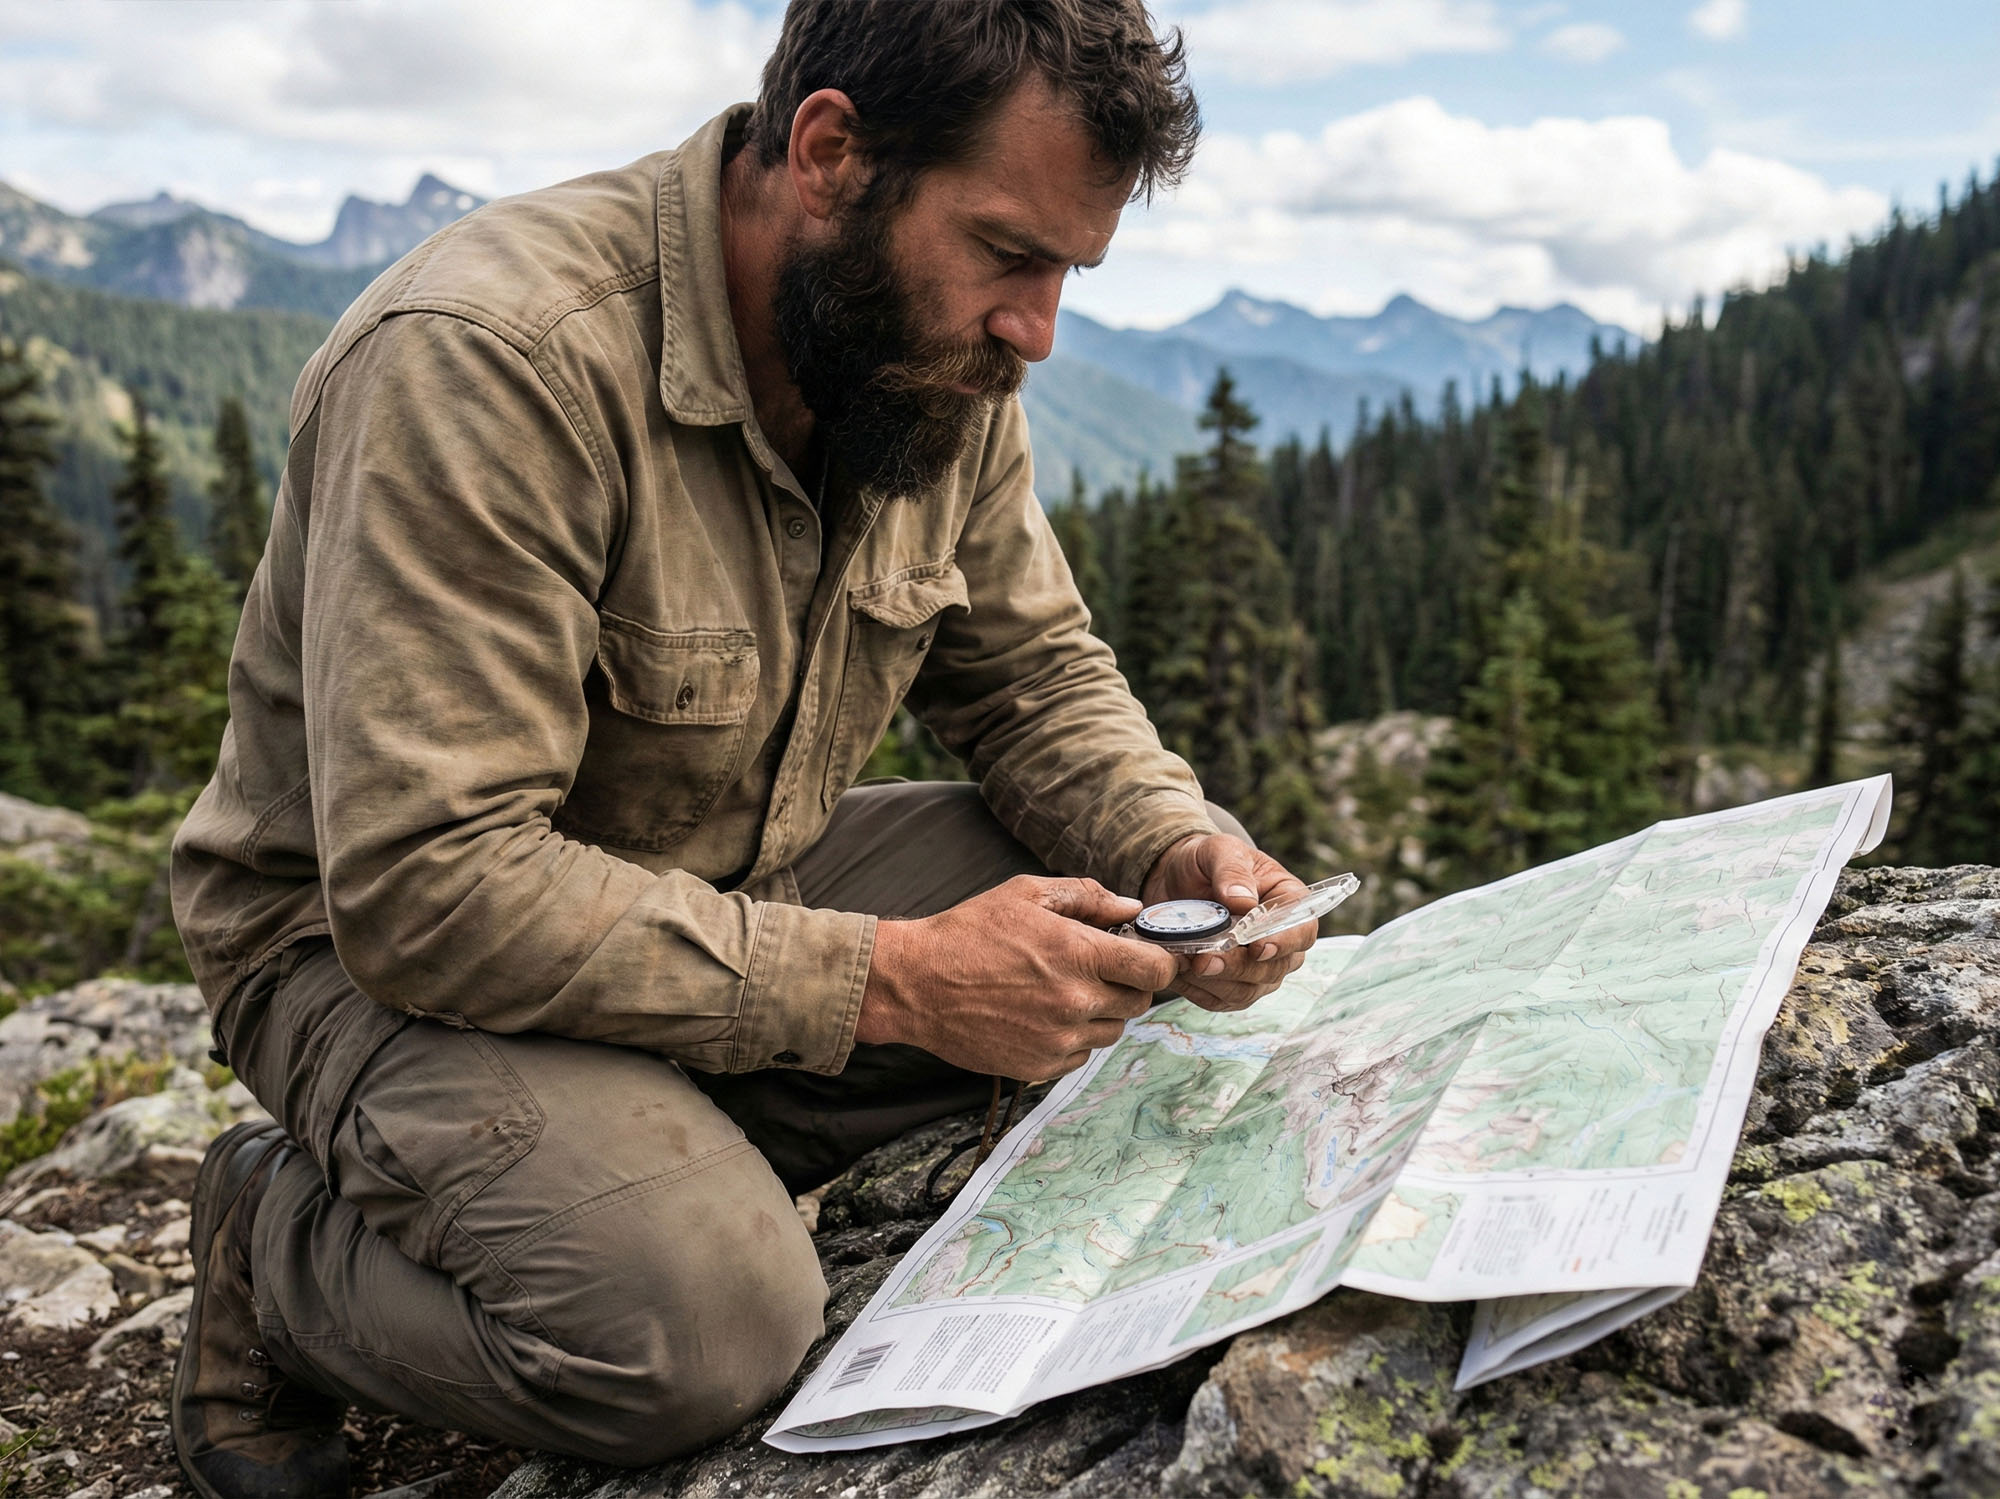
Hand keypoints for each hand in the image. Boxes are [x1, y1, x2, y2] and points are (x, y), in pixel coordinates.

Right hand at [856, 875, 1179, 1080]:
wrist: (915, 984)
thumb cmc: (968, 932)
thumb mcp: (1026, 895)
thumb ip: (1086, 897)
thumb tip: (1132, 907)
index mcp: (1079, 954)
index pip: (1156, 970)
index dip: (1159, 961)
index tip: (1146, 956)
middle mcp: (1076, 1001)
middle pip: (1139, 1002)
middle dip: (1128, 984)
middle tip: (1099, 969)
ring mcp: (1058, 1040)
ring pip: (1112, 1031)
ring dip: (1101, 1012)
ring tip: (1063, 991)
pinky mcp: (1040, 1067)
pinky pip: (1080, 1056)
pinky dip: (1073, 1038)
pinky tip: (1042, 1015)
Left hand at [1141, 833, 1314, 1012]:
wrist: (1175, 881)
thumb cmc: (1205, 862)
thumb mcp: (1217, 850)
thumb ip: (1231, 869)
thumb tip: (1243, 901)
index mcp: (1289, 902)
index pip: (1302, 930)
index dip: (1284, 943)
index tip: (1258, 947)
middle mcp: (1281, 941)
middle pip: (1275, 968)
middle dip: (1239, 967)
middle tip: (1205, 960)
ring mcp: (1258, 968)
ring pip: (1248, 990)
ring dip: (1216, 982)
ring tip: (1185, 964)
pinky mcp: (1231, 985)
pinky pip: (1221, 1000)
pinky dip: (1199, 991)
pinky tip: (1179, 974)